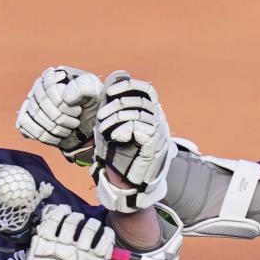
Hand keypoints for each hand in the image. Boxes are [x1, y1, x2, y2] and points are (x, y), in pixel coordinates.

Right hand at [6, 206, 114, 259]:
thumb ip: (40, 241)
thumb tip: (47, 222)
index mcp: (46, 245)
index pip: (54, 219)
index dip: (60, 212)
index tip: (63, 210)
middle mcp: (64, 247)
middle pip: (72, 221)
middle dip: (75, 217)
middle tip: (78, 219)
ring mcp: (81, 255)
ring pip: (89, 227)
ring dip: (90, 223)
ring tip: (91, 225)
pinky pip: (105, 241)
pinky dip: (106, 233)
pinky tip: (104, 233)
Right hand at [16, 67, 104, 158]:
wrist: (88, 126)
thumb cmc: (91, 104)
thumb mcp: (95, 91)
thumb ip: (84, 87)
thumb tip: (65, 97)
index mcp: (53, 76)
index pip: (49, 87)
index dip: (63, 104)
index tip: (78, 110)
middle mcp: (38, 87)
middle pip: (41, 105)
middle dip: (61, 119)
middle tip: (76, 121)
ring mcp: (30, 103)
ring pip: (34, 117)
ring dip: (55, 129)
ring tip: (69, 129)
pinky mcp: (27, 119)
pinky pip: (25, 126)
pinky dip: (45, 136)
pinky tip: (58, 137)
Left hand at [91, 70, 174, 211]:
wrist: (128, 184)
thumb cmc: (120, 154)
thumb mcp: (116, 125)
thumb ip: (117, 105)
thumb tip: (116, 76)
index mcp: (152, 114)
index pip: (147, 90)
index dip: (129, 86)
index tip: (110, 92)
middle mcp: (159, 121)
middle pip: (139, 100)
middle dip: (115, 106)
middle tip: (100, 117)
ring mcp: (159, 133)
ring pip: (137, 113)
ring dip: (115, 119)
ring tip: (103, 129)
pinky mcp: (154, 145)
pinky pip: (139, 127)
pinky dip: (122, 129)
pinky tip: (114, 137)